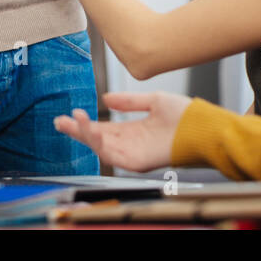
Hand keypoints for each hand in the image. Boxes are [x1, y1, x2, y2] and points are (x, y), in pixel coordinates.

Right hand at [53, 91, 191, 171]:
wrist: (201, 127)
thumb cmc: (185, 116)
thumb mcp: (152, 101)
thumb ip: (129, 101)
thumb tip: (106, 98)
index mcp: (133, 130)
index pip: (104, 128)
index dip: (87, 123)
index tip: (71, 113)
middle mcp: (130, 144)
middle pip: (97, 139)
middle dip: (77, 131)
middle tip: (59, 121)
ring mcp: (132, 154)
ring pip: (100, 147)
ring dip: (84, 135)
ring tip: (71, 121)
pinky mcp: (136, 162)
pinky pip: (111, 155)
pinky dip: (98, 143)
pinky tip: (90, 130)